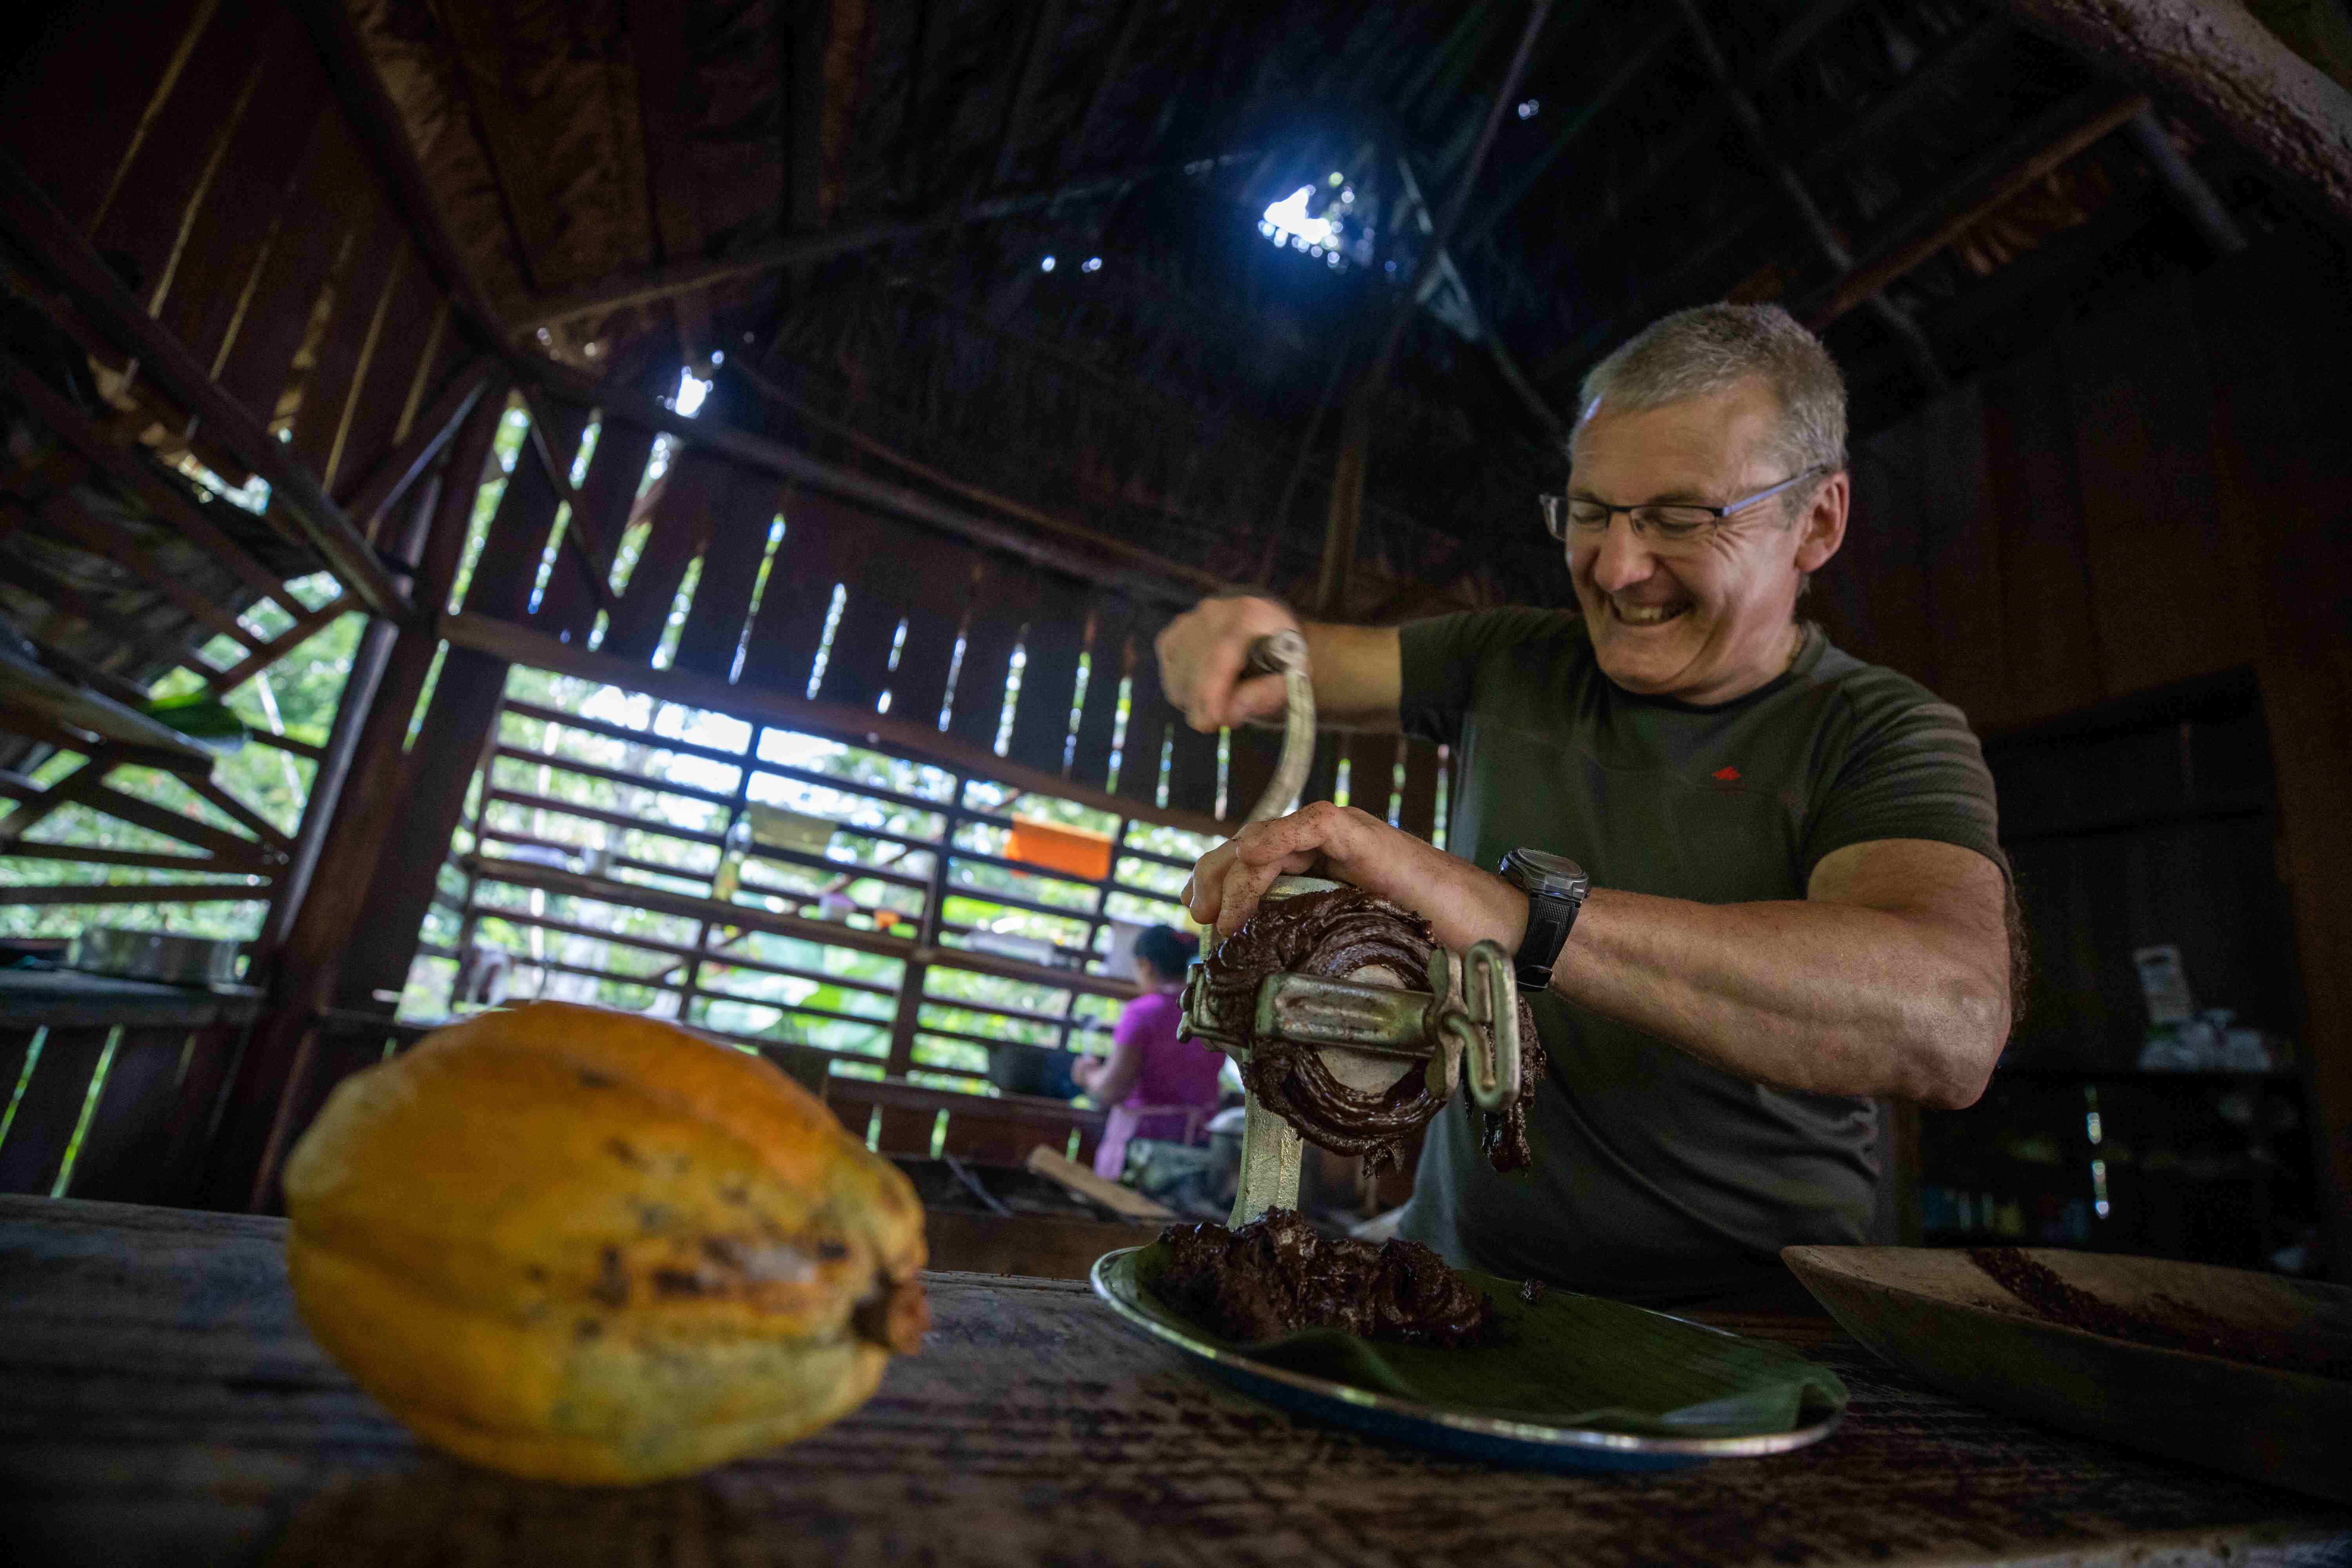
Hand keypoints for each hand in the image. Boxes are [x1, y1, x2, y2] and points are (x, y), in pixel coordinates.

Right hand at [1156, 595, 1300, 732]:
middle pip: (1196, 668)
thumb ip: (1264, 696)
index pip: (1220, 654)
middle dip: (1205, 705)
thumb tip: (1228, 714)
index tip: (1211, 722)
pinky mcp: (1172, 634)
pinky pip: (1169, 675)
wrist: (1265, 634)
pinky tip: (1204, 690)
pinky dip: (1183, 692)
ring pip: (1179, 677)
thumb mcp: (1289, 680)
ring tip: (1221, 699)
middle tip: (1224, 720)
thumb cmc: (1281, 660)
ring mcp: (1189, 621)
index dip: (1212, 691)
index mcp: (1249, 615)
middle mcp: (1214, 612)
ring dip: (1195, 701)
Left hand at [1182, 802, 1530, 949]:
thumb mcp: (1352, 947)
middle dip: (1215, 876)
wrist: (1486, 929)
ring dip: (1234, 871)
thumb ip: (1314, 946)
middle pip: (1249, 846)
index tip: (1199, 916)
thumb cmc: (1427, 943)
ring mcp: (1343, 835)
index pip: (1254, 863)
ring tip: (1218, 911)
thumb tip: (1268, 987)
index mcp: (1321, 867)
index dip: (1221, 883)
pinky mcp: (1361, 834)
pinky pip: (1307, 828)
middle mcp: (1326, 844)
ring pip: (1267, 837)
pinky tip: (1250, 865)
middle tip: (1198, 914)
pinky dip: (1273, 843)